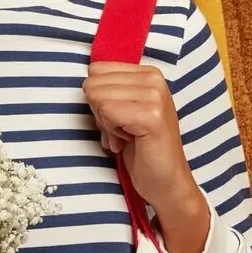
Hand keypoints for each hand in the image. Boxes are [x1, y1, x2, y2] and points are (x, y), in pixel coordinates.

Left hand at [83, 61, 209, 252]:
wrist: (166, 181)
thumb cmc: (141, 147)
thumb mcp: (124, 109)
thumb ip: (108, 91)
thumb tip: (85, 83)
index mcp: (148, 73)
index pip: (96, 70)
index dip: (99, 98)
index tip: (118, 117)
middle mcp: (154, 79)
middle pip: (93, 84)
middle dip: (100, 112)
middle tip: (122, 131)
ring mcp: (155, 96)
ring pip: (98, 97)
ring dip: (106, 124)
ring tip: (126, 137)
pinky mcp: (151, 116)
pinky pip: (107, 112)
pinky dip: (111, 132)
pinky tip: (129, 141)